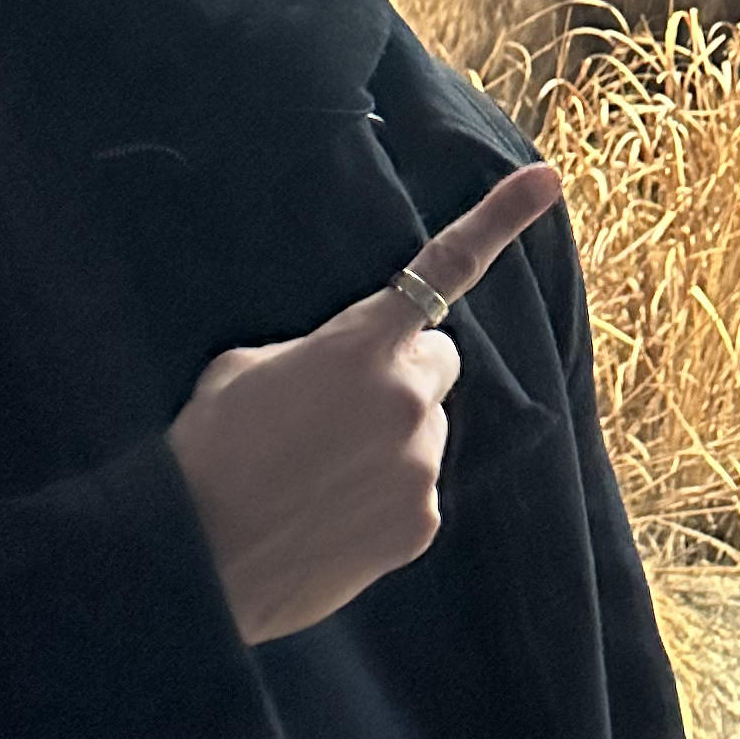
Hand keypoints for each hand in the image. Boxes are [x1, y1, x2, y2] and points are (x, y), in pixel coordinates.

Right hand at [164, 164, 562, 644]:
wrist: (193, 558)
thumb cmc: (207, 451)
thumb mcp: (246, 367)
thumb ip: (317, 351)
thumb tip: (345, 369)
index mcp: (361, 344)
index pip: (441, 269)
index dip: (498, 219)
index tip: (546, 180)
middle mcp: (408, 399)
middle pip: (438, 361)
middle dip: (402, 373)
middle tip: (337, 406)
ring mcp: (420, 466)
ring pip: (426, 430)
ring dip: (390, 438)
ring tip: (318, 470)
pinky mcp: (419, 524)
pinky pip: (416, 490)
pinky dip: (384, 495)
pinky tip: (328, 512)